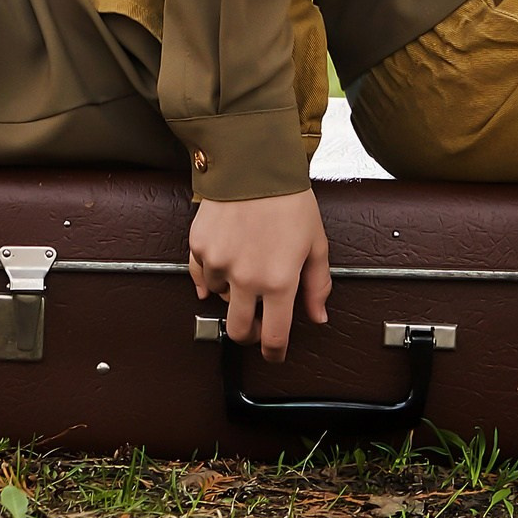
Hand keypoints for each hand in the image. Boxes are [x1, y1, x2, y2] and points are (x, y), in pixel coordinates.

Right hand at [187, 190, 330, 361]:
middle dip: (248, 334)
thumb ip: (318, 285)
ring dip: (231, 292)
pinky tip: (222, 266)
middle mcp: (246, 278)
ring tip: (245, 266)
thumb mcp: (316, 242)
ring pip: (219, 299)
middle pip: (238, 330)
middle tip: (255, 323)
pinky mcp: (199, 247)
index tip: (274, 353)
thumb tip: (318, 316)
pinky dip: (210, 276)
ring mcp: (219, 263)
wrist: (255, 164)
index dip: (274, 352)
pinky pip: (201, 275)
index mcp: (279, 281)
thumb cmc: (289, 200)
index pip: (273, 336)